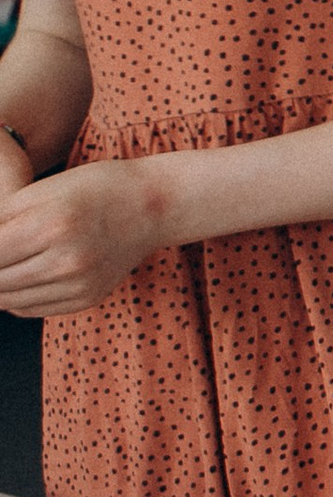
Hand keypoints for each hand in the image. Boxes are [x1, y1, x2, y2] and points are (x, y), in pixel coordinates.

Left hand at [0, 159, 167, 315]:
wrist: (153, 206)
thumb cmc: (96, 187)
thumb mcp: (43, 190)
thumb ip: (2, 219)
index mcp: (50, 227)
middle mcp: (66, 262)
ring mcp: (79, 285)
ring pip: (9, 299)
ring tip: (3, 266)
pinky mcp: (87, 298)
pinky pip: (33, 309)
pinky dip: (15, 298)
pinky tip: (17, 278)